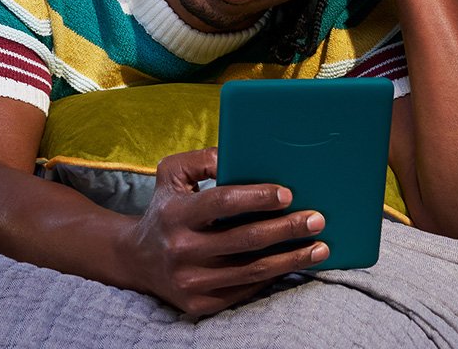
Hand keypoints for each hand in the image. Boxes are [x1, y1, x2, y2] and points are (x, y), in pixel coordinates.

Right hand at [128, 148, 328, 316]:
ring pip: (253, 270)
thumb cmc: (165, 207)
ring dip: (292, 258)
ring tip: (320, 246)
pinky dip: (274, 276)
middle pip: (246, 239)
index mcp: (175, 213)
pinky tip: (294, 263)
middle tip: (317, 219)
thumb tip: (239, 153)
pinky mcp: (201, 303)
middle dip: (287, 229)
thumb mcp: (173, 174)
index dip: (257, 197)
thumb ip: (203, 159)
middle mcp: (181, 250)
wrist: (137, 260)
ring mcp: (191, 280)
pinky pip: (247, 289)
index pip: (222, 202)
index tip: (288, 194)